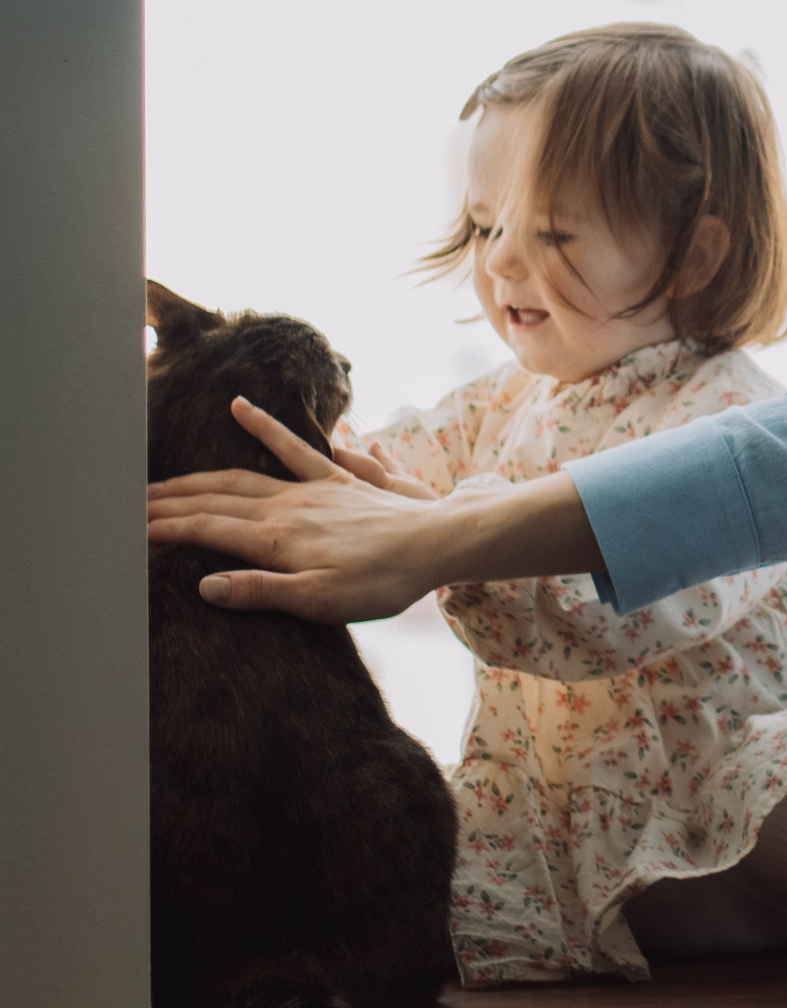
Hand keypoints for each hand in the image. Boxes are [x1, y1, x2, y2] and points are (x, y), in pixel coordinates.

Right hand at [147, 397, 480, 622]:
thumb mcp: (320, 601)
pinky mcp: (338, 478)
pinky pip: (295, 447)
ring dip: (198, 478)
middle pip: (215, 499)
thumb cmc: (382, 582)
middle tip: (129, 506)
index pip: (206, 530)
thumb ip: (261, 591)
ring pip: (241, 476)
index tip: (128, 532)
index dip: (165, 530)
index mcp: (277, 539)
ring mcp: (312, 489)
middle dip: (170, 502)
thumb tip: (204, 585)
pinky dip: (265, 426)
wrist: (437, 545)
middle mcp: (287, 507)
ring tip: (163, 480)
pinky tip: (241, 406)